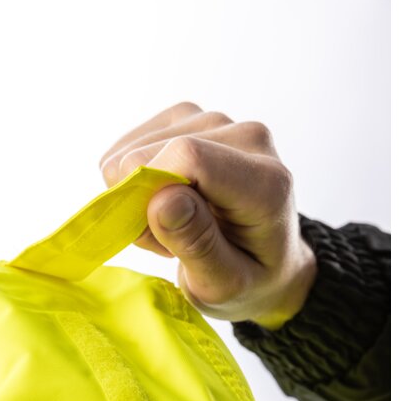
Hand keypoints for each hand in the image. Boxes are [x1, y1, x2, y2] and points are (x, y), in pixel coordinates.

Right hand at [99, 102, 316, 329]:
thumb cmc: (249, 278)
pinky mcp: (191, 116)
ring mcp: (217, 120)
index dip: (150, 190)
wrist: (268, 258)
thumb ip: (198, 245)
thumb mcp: (225, 285)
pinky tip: (163, 201)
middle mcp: (247, 137)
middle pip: (155, 151)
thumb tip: (162, 199)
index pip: (190, 157)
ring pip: (135, 147)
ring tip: (170, 223)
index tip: (152, 233)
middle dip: (141, 201)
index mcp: (266, 181)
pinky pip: (131, 143)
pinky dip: (136, 178)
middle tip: (166, 239)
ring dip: (138, 193)